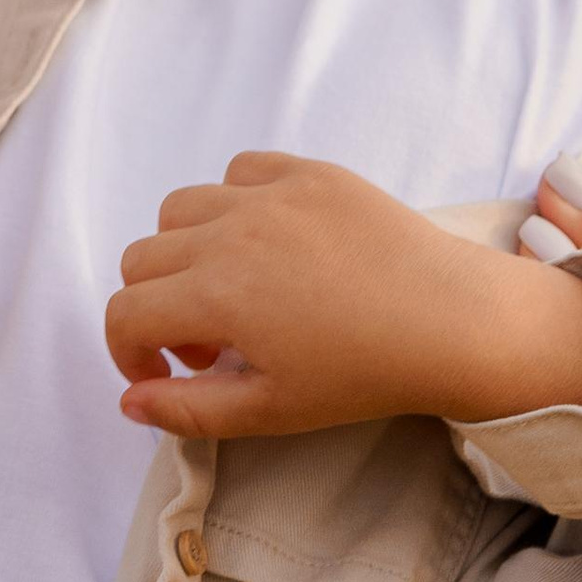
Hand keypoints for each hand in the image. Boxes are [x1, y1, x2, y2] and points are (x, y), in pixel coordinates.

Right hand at [107, 150, 581, 436]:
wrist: (455, 323)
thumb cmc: (365, 374)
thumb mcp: (271, 409)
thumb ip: (188, 410)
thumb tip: (129, 402)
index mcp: (216, 294)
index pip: (125, 313)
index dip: (129, 353)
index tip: (164, 375)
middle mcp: (231, 232)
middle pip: (142, 258)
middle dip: (156, 307)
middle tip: (208, 345)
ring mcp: (271, 194)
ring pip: (180, 208)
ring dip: (185, 252)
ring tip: (233, 289)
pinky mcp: (310, 172)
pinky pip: (239, 171)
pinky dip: (233, 203)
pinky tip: (266, 241)